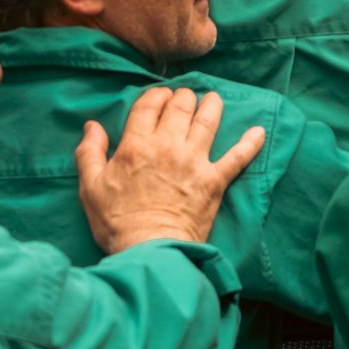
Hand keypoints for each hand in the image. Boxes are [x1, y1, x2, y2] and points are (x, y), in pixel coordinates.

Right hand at [76, 86, 265, 253]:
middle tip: (183, 100)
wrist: (150, 252)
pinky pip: (238, 156)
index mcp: (137, 145)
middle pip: (181, 106)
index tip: (158, 97)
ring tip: (213, 100)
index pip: (149, 105)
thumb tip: (92, 125)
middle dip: (183, 97)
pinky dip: (250, 143)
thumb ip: (89, 152)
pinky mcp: (215, 181)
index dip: (155, 95)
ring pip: (208, 120)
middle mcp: (168, 146)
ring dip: (212, 105)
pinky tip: (259, 131)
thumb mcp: (91, 188)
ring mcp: (195, 162)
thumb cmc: (117, 223)